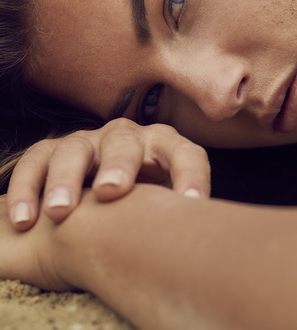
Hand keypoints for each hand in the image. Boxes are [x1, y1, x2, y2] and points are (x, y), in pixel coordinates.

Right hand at [6, 118, 210, 230]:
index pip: (184, 152)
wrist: (100, 183)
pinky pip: (36, 161)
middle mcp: (125, 137)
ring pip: (75, 149)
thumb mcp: (165, 197)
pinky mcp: (52, 151)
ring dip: (66, 178)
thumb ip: (181, 205)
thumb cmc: (142, 195)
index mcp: (162, 145)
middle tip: (112, 191)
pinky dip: (28, 187)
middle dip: (118, 164)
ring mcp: (87, 141)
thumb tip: (202, 228)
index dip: (191, 174)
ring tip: (60, 211)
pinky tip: (24, 219)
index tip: (192, 204)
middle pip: (124, 142)